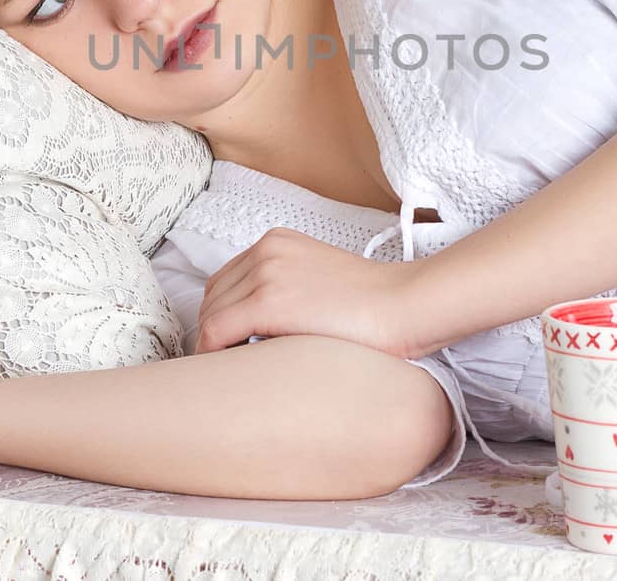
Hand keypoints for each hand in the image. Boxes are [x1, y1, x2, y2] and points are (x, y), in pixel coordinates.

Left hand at [195, 228, 423, 357]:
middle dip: (213, 331)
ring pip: (210, 315)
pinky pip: (216, 331)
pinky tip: (228, 373)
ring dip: (212, 346)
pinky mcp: (268, 302)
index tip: (228, 346)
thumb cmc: (374, 305)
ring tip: (230, 372)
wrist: (405, 305)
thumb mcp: (319, 280)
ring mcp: (265, 273)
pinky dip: (212, 354)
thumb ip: (286, 289)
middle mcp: (266, 251)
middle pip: (212, 297)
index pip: (224, 281)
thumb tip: (256, 328)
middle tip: (225, 365)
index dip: (220, 316)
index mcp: (276, 242)